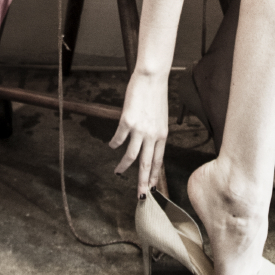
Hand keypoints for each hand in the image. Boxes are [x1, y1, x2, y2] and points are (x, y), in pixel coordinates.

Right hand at [109, 69, 168, 195]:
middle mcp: (153, 135)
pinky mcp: (127, 122)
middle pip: (147, 164)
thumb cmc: (156, 95)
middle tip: (140, 197)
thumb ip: (156, 132)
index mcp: (163, 135)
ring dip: (124, 166)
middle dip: (143, 182)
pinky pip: (119, 139)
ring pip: (131, 156)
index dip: (154, 176)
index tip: (152, 188)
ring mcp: (140, 130)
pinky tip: (112, 145)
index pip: (159, 161)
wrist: (152, 78)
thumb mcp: (161, 117)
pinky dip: (114, 144)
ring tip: (118, 172)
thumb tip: (149, 144)